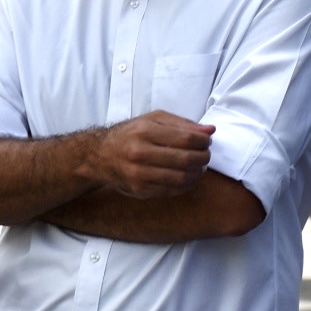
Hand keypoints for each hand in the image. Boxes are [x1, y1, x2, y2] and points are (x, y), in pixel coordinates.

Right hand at [94, 111, 214, 198]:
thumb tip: (210, 131)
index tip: (206, 142)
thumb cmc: (131, 134)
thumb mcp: (153, 120)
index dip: (203, 141)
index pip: (186, 139)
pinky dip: (186, 185)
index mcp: (144, 132)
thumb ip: (182, 124)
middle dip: (203, 158)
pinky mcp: (140, 190)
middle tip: (205, 155)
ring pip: (181, 178)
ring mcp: (139, 174)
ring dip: (197, 173)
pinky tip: (187, 177)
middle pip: (186, 159)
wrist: (100, 155)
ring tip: (198, 167)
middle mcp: (139, 153)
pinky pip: (172, 190)